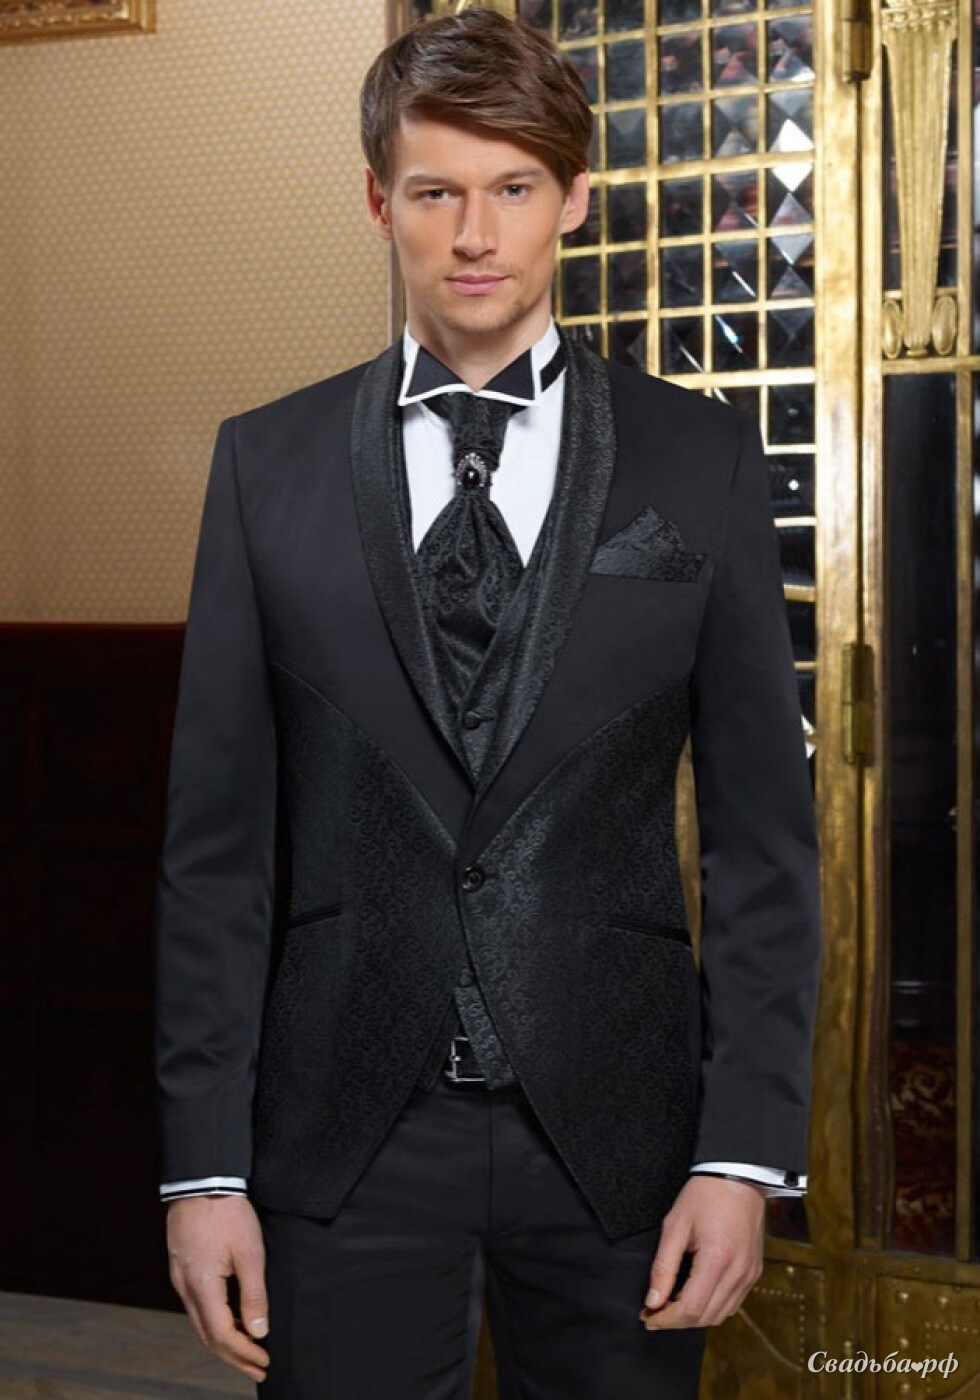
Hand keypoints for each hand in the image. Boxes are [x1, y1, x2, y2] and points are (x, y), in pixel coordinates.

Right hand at [166, 1195, 270, 1382]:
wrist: (201, 1180)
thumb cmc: (227, 1212)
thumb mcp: (250, 1252)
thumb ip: (254, 1294)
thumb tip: (258, 1331)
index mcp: (202, 1287)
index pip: (222, 1335)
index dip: (244, 1353)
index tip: (265, 1361)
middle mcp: (186, 1289)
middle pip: (208, 1337)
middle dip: (234, 1357)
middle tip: (258, 1368)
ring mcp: (180, 1279)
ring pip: (200, 1324)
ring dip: (224, 1341)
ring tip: (249, 1350)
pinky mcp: (182, 1268)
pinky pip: (197, 1307)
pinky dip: (215, 1321)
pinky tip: (232, 1320)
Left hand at [638, 1176, 765, 1329]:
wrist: (738, 1177)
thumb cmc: (705, 1195)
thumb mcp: (675, 1225)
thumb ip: (662, 1267)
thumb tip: (653, 1301)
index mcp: (717, 1260)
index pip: (690, 1309)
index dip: (665, 1319)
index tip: (647, 1317)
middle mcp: (738, 1273)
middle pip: (705, 1318)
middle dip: (676, 1321)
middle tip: (654, 1312)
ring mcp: (749, 1275)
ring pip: (720, 1315)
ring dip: (694, 1317)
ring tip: (671, 1305)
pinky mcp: (753, 1273)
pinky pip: (732, 1304)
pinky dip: (712, 1308)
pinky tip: (695, 1296)